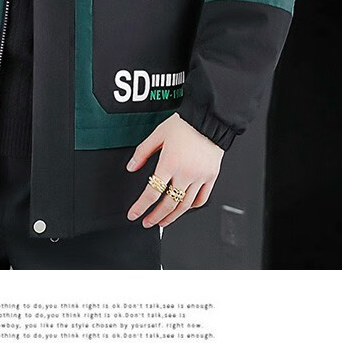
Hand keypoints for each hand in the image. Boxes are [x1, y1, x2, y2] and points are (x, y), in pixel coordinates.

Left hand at [125, 112, 224, 228]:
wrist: (208, 119)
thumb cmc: (184, 124)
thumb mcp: (157, 134)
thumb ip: (142, 152)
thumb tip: (131, 167)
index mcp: (170, 163)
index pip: (152, 192)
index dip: (141, 207)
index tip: (134, 214)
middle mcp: (185, 173)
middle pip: (168, 204)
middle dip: (155, 217)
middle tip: (147, 222)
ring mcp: (199, 177)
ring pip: (185, 205)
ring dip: (172, 217)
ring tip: (163, 221)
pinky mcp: (211, 177)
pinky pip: (202, 198)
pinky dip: (192, 207)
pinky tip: (184, 209)